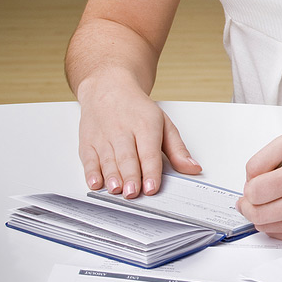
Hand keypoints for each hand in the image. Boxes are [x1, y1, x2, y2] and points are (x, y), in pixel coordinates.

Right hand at [77, 79, 200, 198]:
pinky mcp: (88, 142)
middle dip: (130, 176)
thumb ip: (178, 149)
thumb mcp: (163, 123)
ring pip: (108, 159)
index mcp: (146, 125)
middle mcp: (123, 130)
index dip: (150, 170)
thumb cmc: (138, 110)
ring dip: (112, 176)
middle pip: (127, 157)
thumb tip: (193, 169)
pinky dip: (91, 172)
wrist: (109, 87)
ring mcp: (103, 137)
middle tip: (133, 193)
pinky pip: (88, 159)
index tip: (152, 188)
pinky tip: (96, 183)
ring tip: (117, 190)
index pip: (149, 151)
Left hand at [237, 131, 281, 241]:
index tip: (255, 180)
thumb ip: (267, 157)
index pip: (257, 188)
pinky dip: (274, 223)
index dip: (250, 184)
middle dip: (249, 202)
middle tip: (254, 194)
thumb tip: (248, 182)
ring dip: (260, 213)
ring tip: (270, 200)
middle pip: (257, 211)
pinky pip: (279, 235)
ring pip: (265, 225)